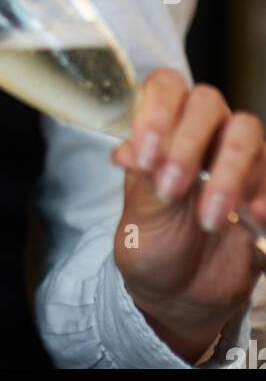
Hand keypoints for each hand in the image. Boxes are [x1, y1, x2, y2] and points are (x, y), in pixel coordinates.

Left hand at [111, 68, 265, 363]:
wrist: (182, 294)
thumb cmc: (154, 244)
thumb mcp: (139, 218)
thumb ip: (143, 181)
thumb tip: (128, 151)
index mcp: (163, 128)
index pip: (165, 86)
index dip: (157, 110)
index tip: (145, 155)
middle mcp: (203, 134)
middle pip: (207, 102)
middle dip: (188, 143)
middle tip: (171, 187)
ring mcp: (239, 158)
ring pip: (246, 131)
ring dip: (227, 172)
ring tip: (210, 218)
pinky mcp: (265, 188)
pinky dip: (264, 193)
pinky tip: (251, 219)